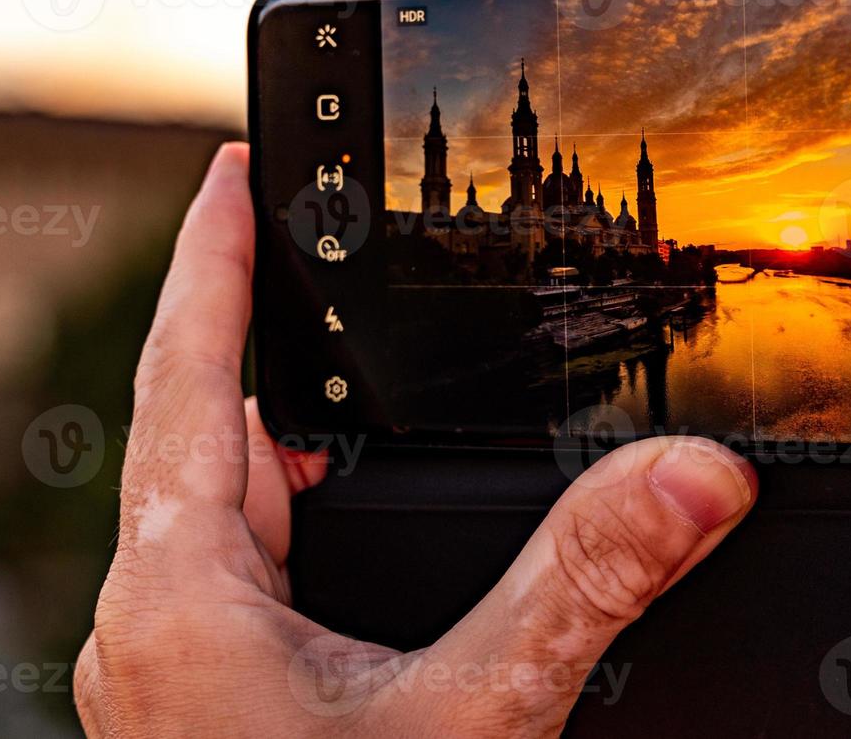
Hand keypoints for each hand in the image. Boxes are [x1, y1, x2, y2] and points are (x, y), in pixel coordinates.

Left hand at [73, 143, 756, 736]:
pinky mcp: (205, 710)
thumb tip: (694, 478)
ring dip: (282, 446)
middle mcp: (156, 622)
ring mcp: (172, 672)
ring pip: (220, 512)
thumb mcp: (473, 712)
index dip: (214, 259)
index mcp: (181, 592)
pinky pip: (237, 574)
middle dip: (262, 343)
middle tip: (323, 267)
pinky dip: (292, 527)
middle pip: (200, 434)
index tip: (227, 166)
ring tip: (351, 391)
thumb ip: (586, 584)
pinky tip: (353, 545)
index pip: (188, 373)